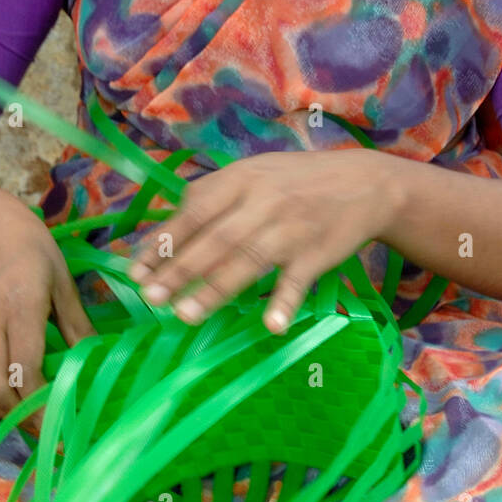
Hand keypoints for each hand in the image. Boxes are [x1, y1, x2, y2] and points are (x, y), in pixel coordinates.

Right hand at [0, 181, 94, 420]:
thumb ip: (77, 326)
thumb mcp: (62, 281)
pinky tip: (2, 401)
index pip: (25, 370)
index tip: (64, 425)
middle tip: (49, 431)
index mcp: (19, 306)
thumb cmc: (29, 249)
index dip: (42, 404)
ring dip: (0, 413)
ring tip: (27, 418)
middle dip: (23, 418)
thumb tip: (96, 365)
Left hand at [128, 149, 404, 332]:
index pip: (193, 211)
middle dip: (178, 271)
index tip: (136, 271)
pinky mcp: (317, 253)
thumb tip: (166, 231)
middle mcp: (262, 201)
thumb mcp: (254, 175)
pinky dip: (284, 303)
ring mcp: (290, 229)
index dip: (164, 242)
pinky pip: (297, 282)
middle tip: (150, 298)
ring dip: (215, 291)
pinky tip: (271, 325)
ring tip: (185, 316)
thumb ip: (214, 199)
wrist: (365, 183)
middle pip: (214, 240)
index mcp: (240, 179)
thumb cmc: (298, 183)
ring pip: (247, 261)